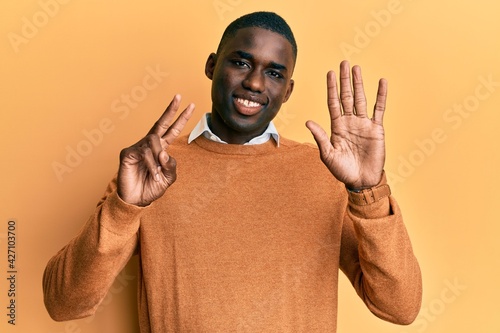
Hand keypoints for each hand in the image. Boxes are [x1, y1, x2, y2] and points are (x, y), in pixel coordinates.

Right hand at [117, 95, 194, 205]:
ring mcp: (138, 147)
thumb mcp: (168, 178)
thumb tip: (164, 152)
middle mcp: (149, 145)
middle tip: (179, 97)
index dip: (181, 118)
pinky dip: (150, 164)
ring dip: (158, 157)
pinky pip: (143, 152)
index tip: (190, 105)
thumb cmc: (151, 188)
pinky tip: (152, 174)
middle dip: (171, 110)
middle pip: (161, 124)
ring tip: (157, 174)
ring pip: (154, 141)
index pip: (172, 130)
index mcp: (161, 149)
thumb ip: (170, 165)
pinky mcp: (128, 153)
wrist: (136, 201)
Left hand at [306, 61, 386, 189]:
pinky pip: (379, 109)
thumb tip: (308, 122)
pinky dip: (380, 95)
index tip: (329, 73)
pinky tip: (381, 82)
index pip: (333, 102)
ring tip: (356, 68)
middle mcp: (349, 122)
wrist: (361, 180)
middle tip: (344, 63)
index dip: (331, 88)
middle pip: (346, 96)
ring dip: (359, 83)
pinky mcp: (376, 129)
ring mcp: (363, 124)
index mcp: (336, 127)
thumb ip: (320, 137)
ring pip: (361, 99)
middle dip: (344, 80)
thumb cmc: (342, 170)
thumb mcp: (328, 154)